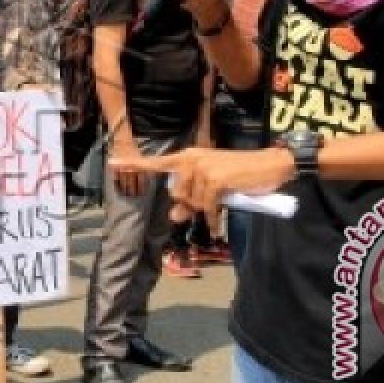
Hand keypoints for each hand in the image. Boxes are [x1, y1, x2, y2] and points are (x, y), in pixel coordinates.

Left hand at [110, 146, 294, 221]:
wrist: (270, 166)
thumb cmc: (240, 176)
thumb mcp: (212, 189)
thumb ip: (190, 201)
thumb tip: (173, 215)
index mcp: (188, 157)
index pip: (157, 163)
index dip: (134, 165)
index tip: (113, 163)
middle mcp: (191, 159)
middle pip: (177, 194)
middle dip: (192, 205)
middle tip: (212, 203)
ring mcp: (202, 168)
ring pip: (191, 203)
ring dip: (206, 210)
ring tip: (222, 203)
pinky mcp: (214, 179)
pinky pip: (206, 208)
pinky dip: (212, 219)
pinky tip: (217, 225)